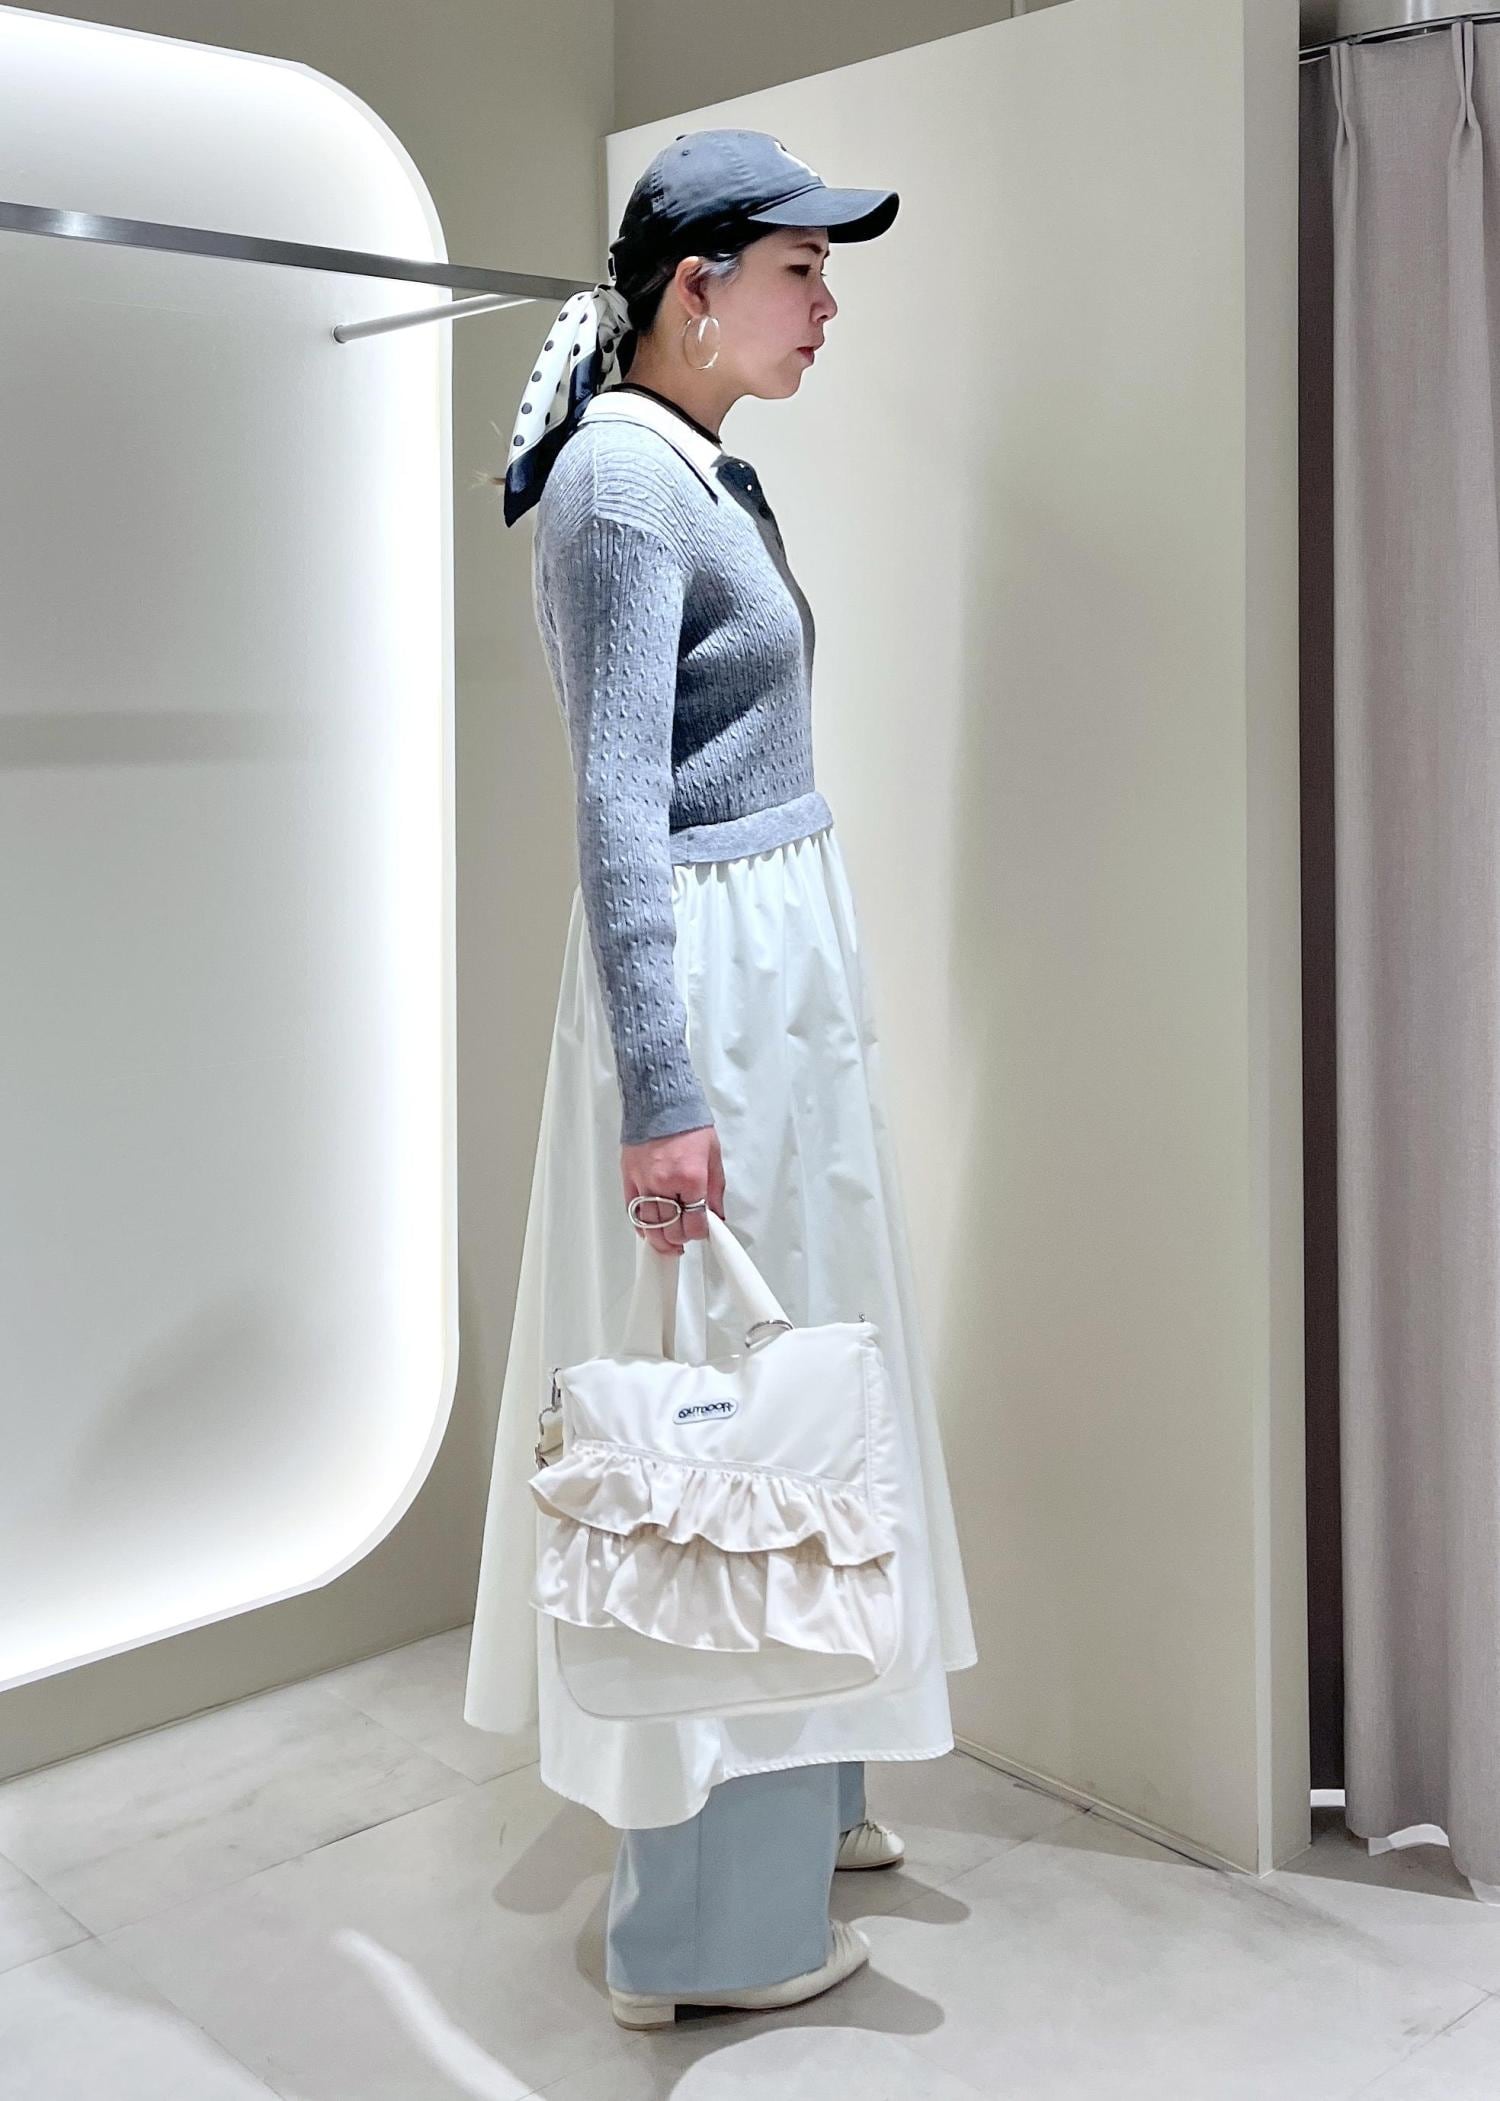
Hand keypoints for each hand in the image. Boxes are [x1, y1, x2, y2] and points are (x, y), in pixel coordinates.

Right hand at [621, 1123, 724, 1256]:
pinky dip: (641, 1225)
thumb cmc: (687, 1122)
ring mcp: (644, 1182)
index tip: (702, 1231)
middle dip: (680, 1238)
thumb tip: (716, 1214)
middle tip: (685, 1237)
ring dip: (659, 1240)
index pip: (695, 1224)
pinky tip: (648, 1231)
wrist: (660, 1101)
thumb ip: (715, 1190)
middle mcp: (665, 1184)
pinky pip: (632, 1211)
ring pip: (649, 1226)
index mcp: (691, 1178)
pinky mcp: (629, 1178)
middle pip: (671, 1230)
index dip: (700, 1233)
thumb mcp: (713, 1156)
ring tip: (667, 1244)